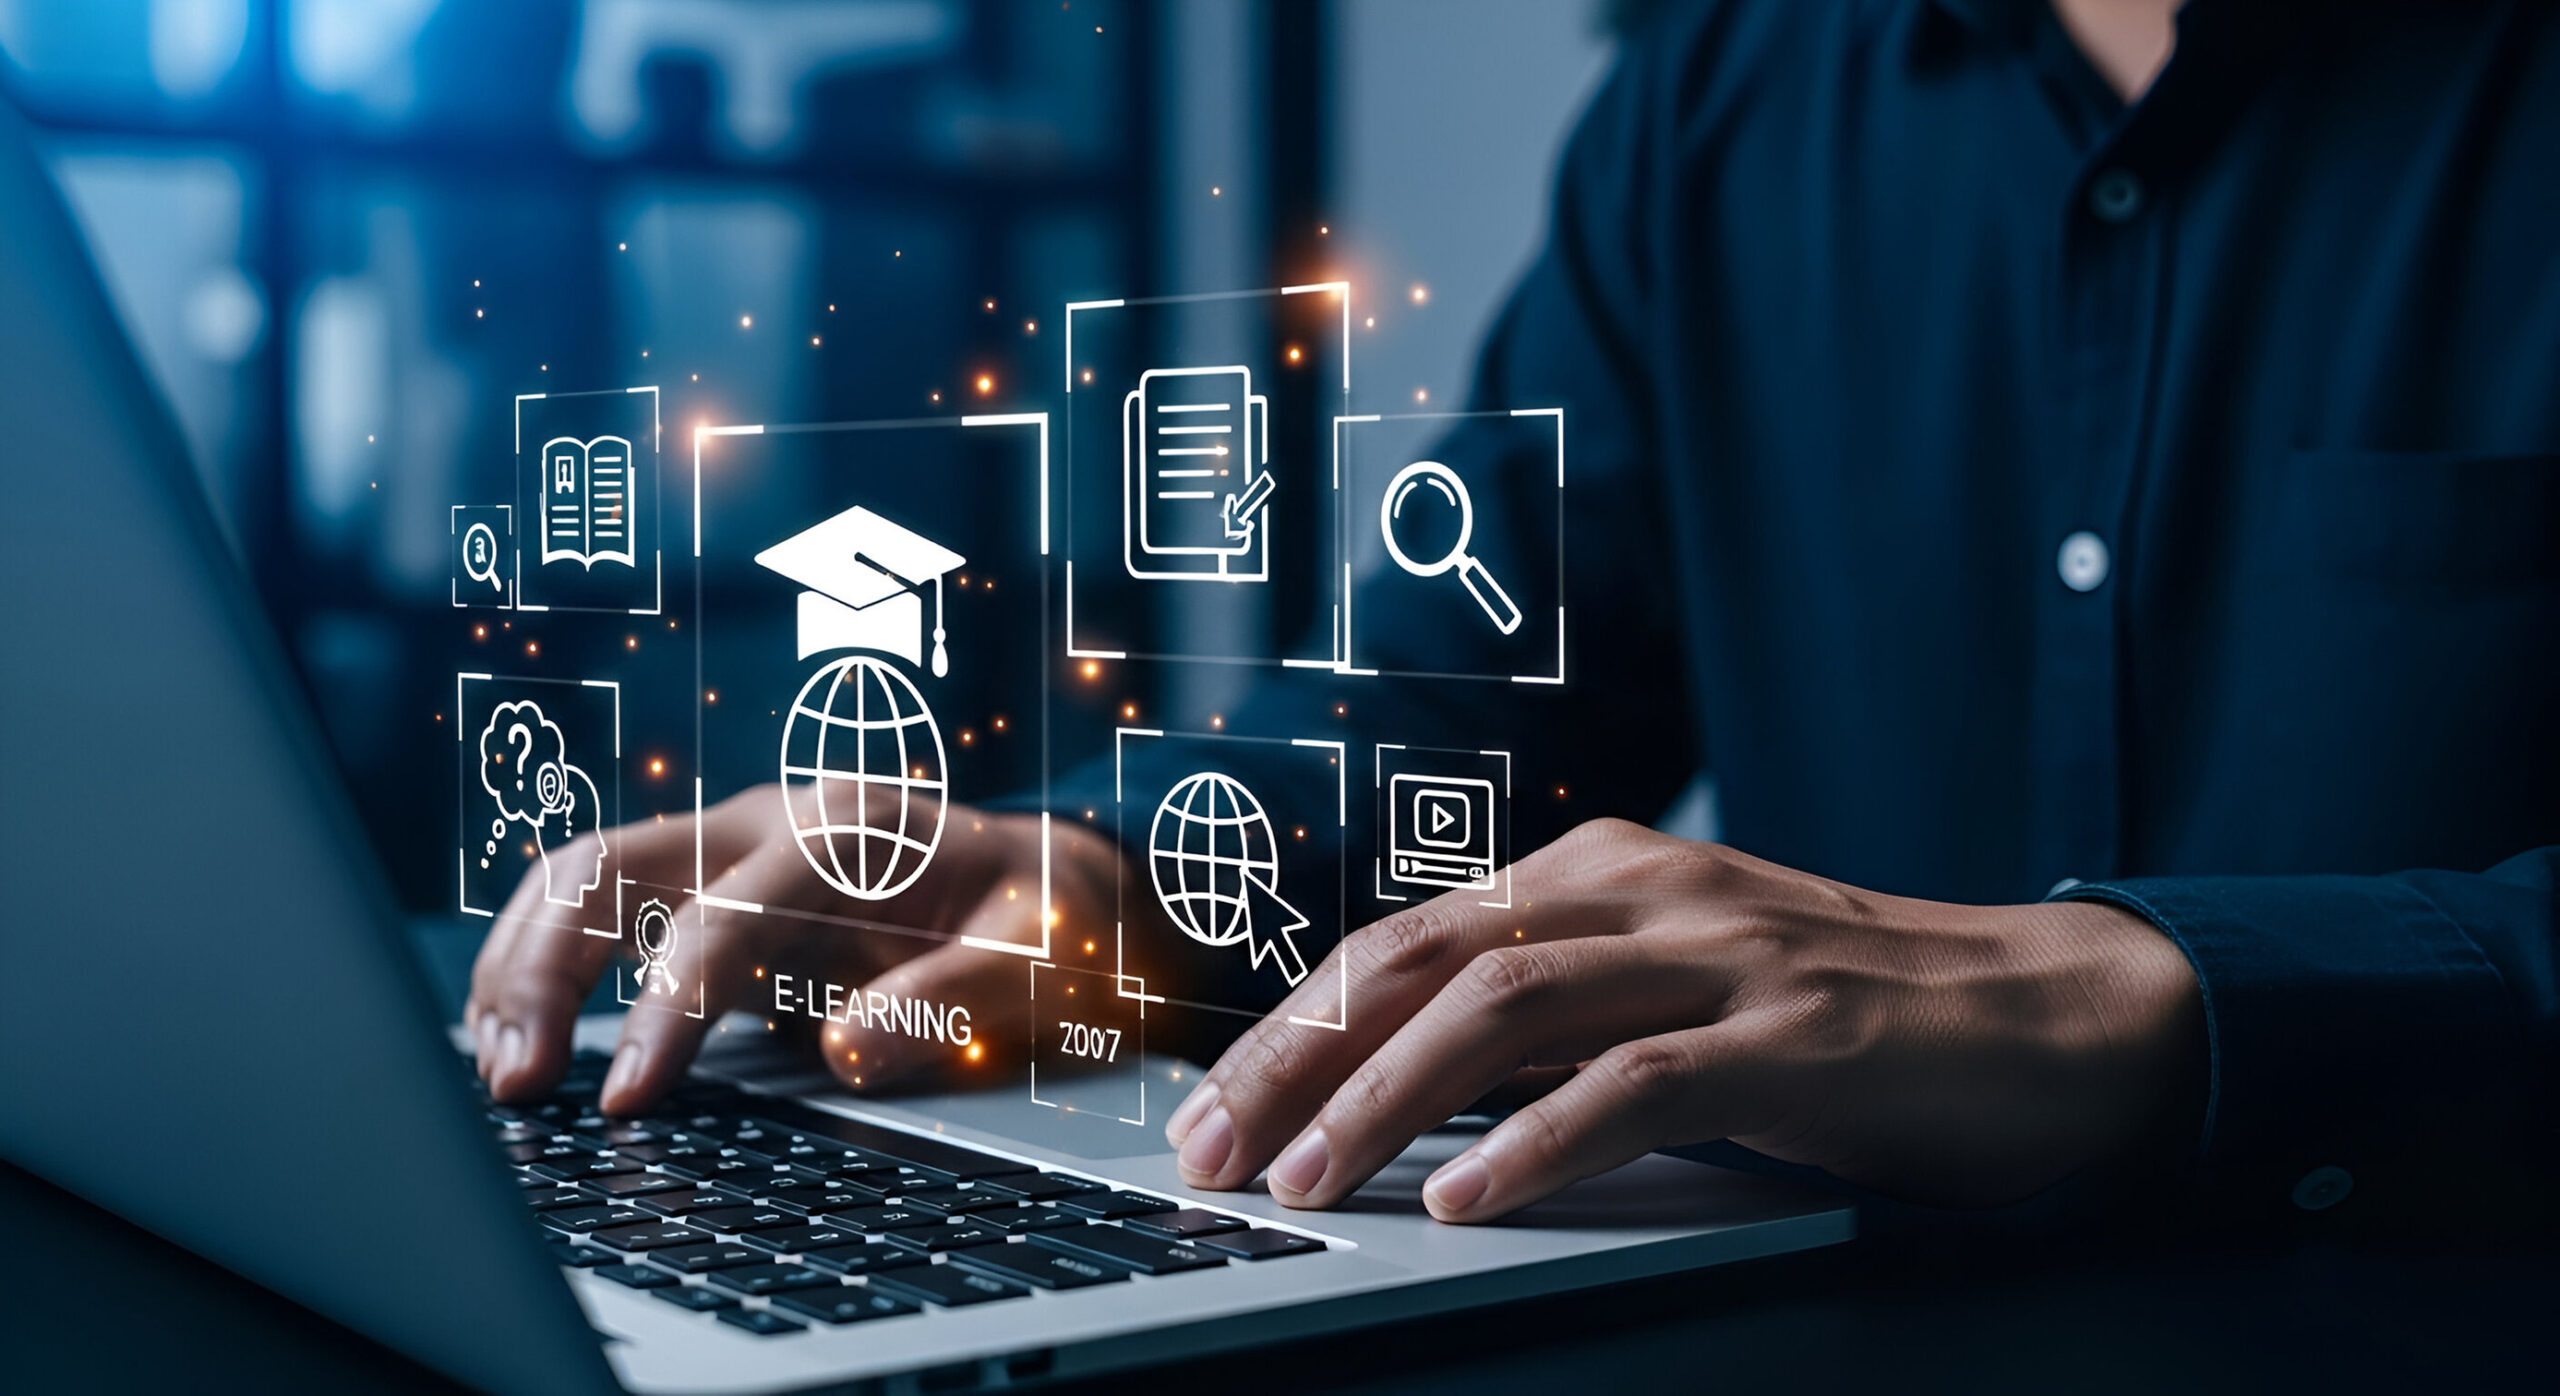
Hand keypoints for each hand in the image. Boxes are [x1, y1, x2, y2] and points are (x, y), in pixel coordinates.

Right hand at [465, 784, 1129, 1114]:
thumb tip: (845, 1052)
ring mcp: (734, 857)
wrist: (1066, 884)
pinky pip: (607, 920)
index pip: (720, 917)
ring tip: (502, 1074)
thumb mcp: (1043, 957)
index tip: (628, 1098)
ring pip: (587, 882)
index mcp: (847, 831)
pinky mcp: (716, 902)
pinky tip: (527, 1045)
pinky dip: (550, 974)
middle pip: (611, 867)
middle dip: (541, 966)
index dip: (663, 1010)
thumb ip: (954, 1001)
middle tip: (513, 1083)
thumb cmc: (1056, 919)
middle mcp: (771, 827)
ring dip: (524, 966)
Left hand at [1162, 819, 2201, 1219]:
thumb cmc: (1841, 1021)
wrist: (2046, 1014)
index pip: (1400, 942)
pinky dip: (1540, 1141)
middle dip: (1298, 1060)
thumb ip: (1550, 1016)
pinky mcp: (1794, 1032)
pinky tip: (1472, 1201)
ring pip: (1506, 1009)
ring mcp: (1719, 954)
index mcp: (1595, 874)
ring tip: (1313, 1186)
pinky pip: (1638, 1081)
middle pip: (1420, 961)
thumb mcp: (1669, 991)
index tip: (1211, 1113)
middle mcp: (1641, 892)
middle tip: (1216, 1155)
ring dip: (1388, 1103)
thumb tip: (1400, 1091)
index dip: (1292, 1028)